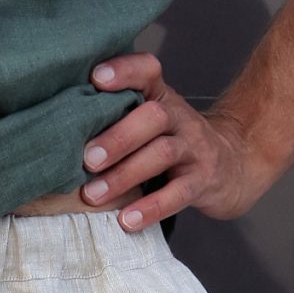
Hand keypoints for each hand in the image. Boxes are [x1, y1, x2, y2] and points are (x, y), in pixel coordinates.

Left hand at [80, 52, 266, 230]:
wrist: (234, 164)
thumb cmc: (175, 142)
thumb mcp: (153, 120)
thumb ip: (119, 115)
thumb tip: (59, 126)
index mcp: (162, 97)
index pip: (148, 71)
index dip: (125, 71)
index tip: (96, 78)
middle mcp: (180, 117)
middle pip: (153, 117)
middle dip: (117, 138)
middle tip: (86, 159)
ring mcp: (195, 149)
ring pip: (161, 154)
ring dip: (124, 175)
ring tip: (93, 194)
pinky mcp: (203, 181)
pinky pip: (178, 194)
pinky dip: (151, 208)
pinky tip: (126, 221)